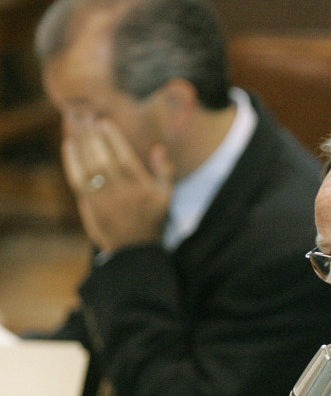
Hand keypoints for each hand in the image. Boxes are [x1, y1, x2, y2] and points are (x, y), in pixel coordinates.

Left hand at [62, 119, 173, 251]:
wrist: (135, 248)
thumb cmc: (151, 219)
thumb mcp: (167, 196)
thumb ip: (165, 171)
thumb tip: (158, 149)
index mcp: (143, 188)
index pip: (125, 157)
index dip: (113, 138)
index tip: (104, 122)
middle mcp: (123, 193)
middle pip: (104, 159)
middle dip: (93, 136)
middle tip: (85, 116)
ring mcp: (105, 200)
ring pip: (89, 167)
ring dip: (81, 143)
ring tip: (76, 124)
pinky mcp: (91, 206)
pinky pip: (77, 180)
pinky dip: (71, 161)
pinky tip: (69, 145)